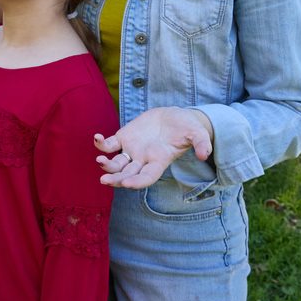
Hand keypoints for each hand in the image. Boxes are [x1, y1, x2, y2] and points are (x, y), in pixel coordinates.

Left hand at [93, 107, 213, 189]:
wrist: (174, 117)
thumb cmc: (186, 128)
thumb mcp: (197, 134)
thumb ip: (201, 143)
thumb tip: (204, 154)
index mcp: (159, 161)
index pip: (147, 177)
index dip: (137, 182)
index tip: (127, 183)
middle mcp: (143, 160)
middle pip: (127, 174)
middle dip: (116, 179)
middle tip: (104, 181)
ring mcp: (132, 150)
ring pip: (116, 163)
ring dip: (106, 165)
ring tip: (99, 160)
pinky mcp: (123, 138)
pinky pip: (109, 144)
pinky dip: (101, 144)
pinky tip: (96, 138)